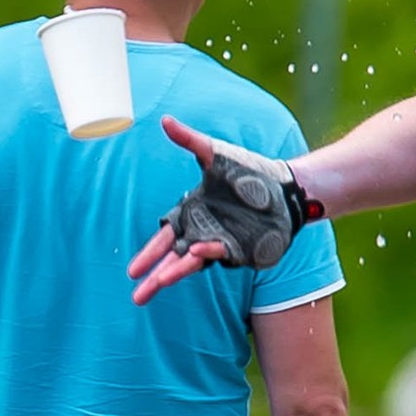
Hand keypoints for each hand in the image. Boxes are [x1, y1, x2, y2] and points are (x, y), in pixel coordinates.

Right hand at [129, 117, 319, 304]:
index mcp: (192, 215)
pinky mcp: (243, 248)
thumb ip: (190, 141)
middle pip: (174, 259)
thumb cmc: (248, 171)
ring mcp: (224, 242)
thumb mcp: (215, 154)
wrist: (284, 185)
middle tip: (138, 295)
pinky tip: (200, 252)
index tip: (132, 271)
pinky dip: (211, 252)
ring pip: (195, 261)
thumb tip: (165, 120)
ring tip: (159, 281)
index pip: (165, 238)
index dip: (149, 255)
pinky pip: (224, 254)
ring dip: (177, 271)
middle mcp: (204, 232)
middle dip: (156, 276)